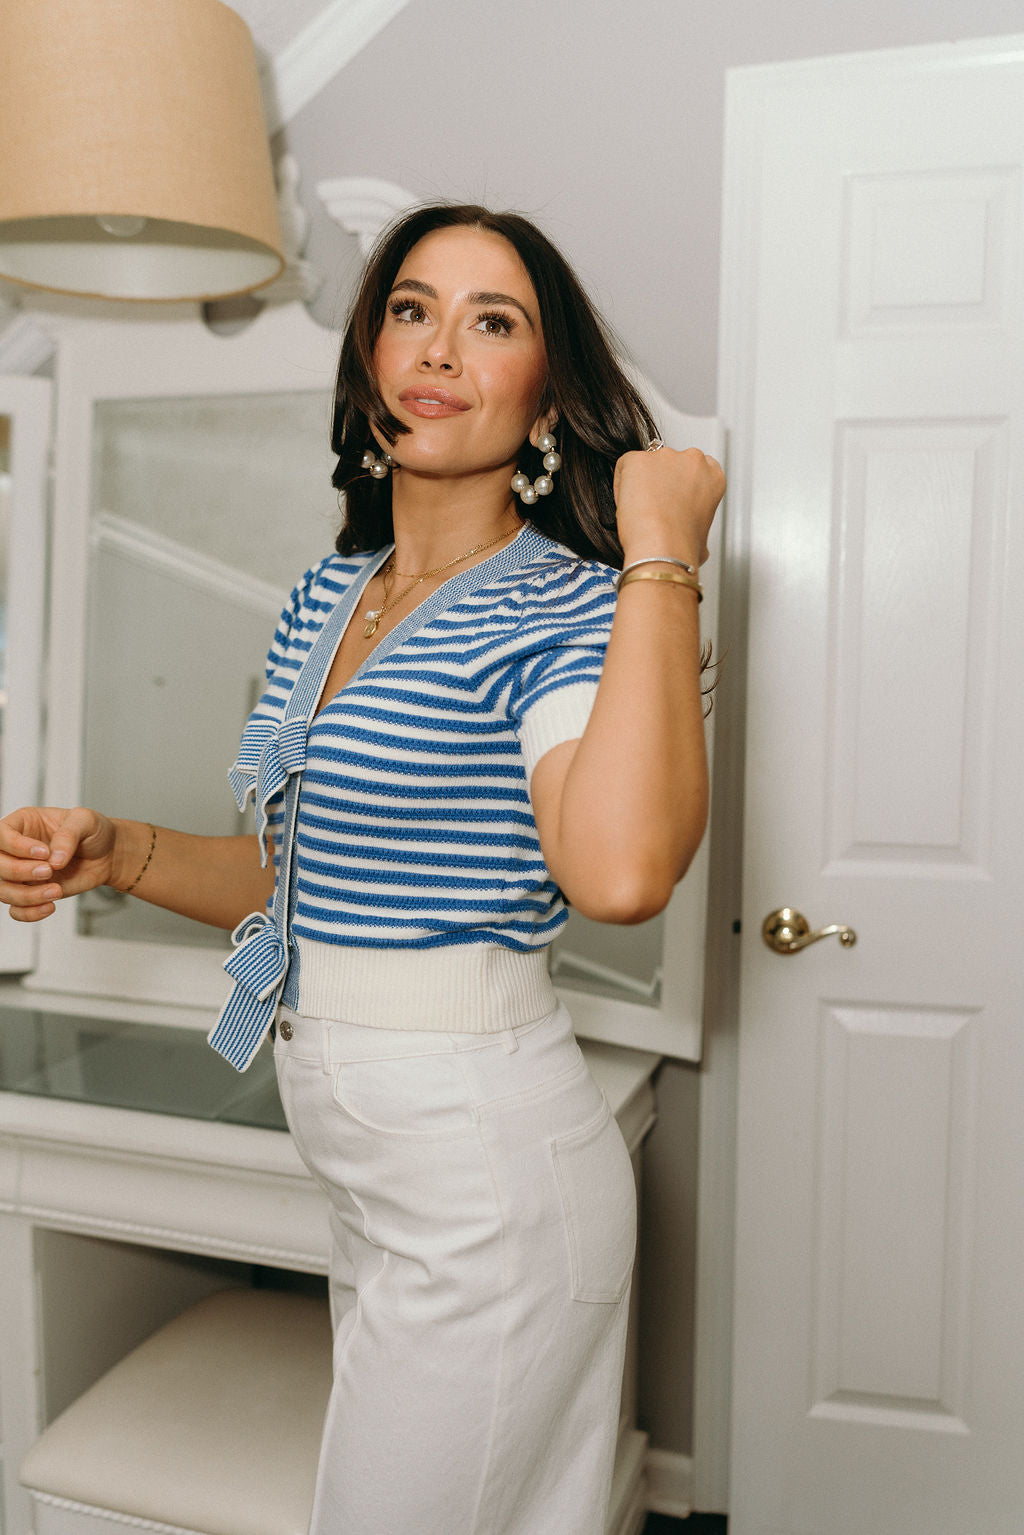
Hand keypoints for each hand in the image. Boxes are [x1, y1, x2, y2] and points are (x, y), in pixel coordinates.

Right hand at [0, 806, 117, 921]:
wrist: (107, 855)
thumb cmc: (93, 832)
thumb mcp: (86, 820)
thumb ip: (69, 834)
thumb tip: (54, 859)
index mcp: (23, 824)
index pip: (0, 835)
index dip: (16, 846)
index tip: (44, 852)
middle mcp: (16, 850)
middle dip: (19, 871)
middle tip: (49, 871)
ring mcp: (22, 873)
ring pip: (3, 890)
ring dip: (26, 895)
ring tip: (56, 891)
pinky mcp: (31, 893)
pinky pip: (16, 910)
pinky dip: (29, 912)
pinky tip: (49, 906)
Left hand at [612, 445, 724, 567]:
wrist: (663, 547)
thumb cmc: (683, 545)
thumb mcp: (703, 537)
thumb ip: (697, 524)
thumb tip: (694, 540)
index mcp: (712, 476)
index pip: (695, 469)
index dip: (681, 485)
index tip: (673, 499)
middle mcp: (692, 460)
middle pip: (672, 463)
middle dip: (662, 482)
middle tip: (655, 506)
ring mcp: (664, 456)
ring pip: (648, 465)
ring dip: (642, 483)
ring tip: (640, 509)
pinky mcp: (638, 460)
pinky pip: (625, 467)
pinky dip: (622, 485)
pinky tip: (627, 505)